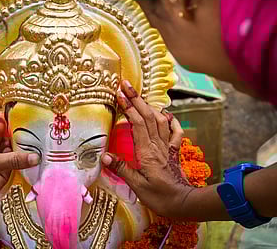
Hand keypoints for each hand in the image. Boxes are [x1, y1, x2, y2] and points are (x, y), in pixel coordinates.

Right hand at [101, 80, 193, 217]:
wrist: (184, 203)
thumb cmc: (159, 197)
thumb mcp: (137, 186)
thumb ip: (121, 168)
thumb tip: (104, 155)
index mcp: (146, 152)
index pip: (137, 123)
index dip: (128, 107)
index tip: (119, 94)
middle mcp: (158, 145)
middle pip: (148, 116)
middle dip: (137, 98)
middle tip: (126, 85)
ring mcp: (167, 147)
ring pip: (160, 120)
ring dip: (150, 106)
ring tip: (140, 96)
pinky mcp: (174, 152)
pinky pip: (175, 132)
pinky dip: (171, 120)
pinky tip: (167, 114)